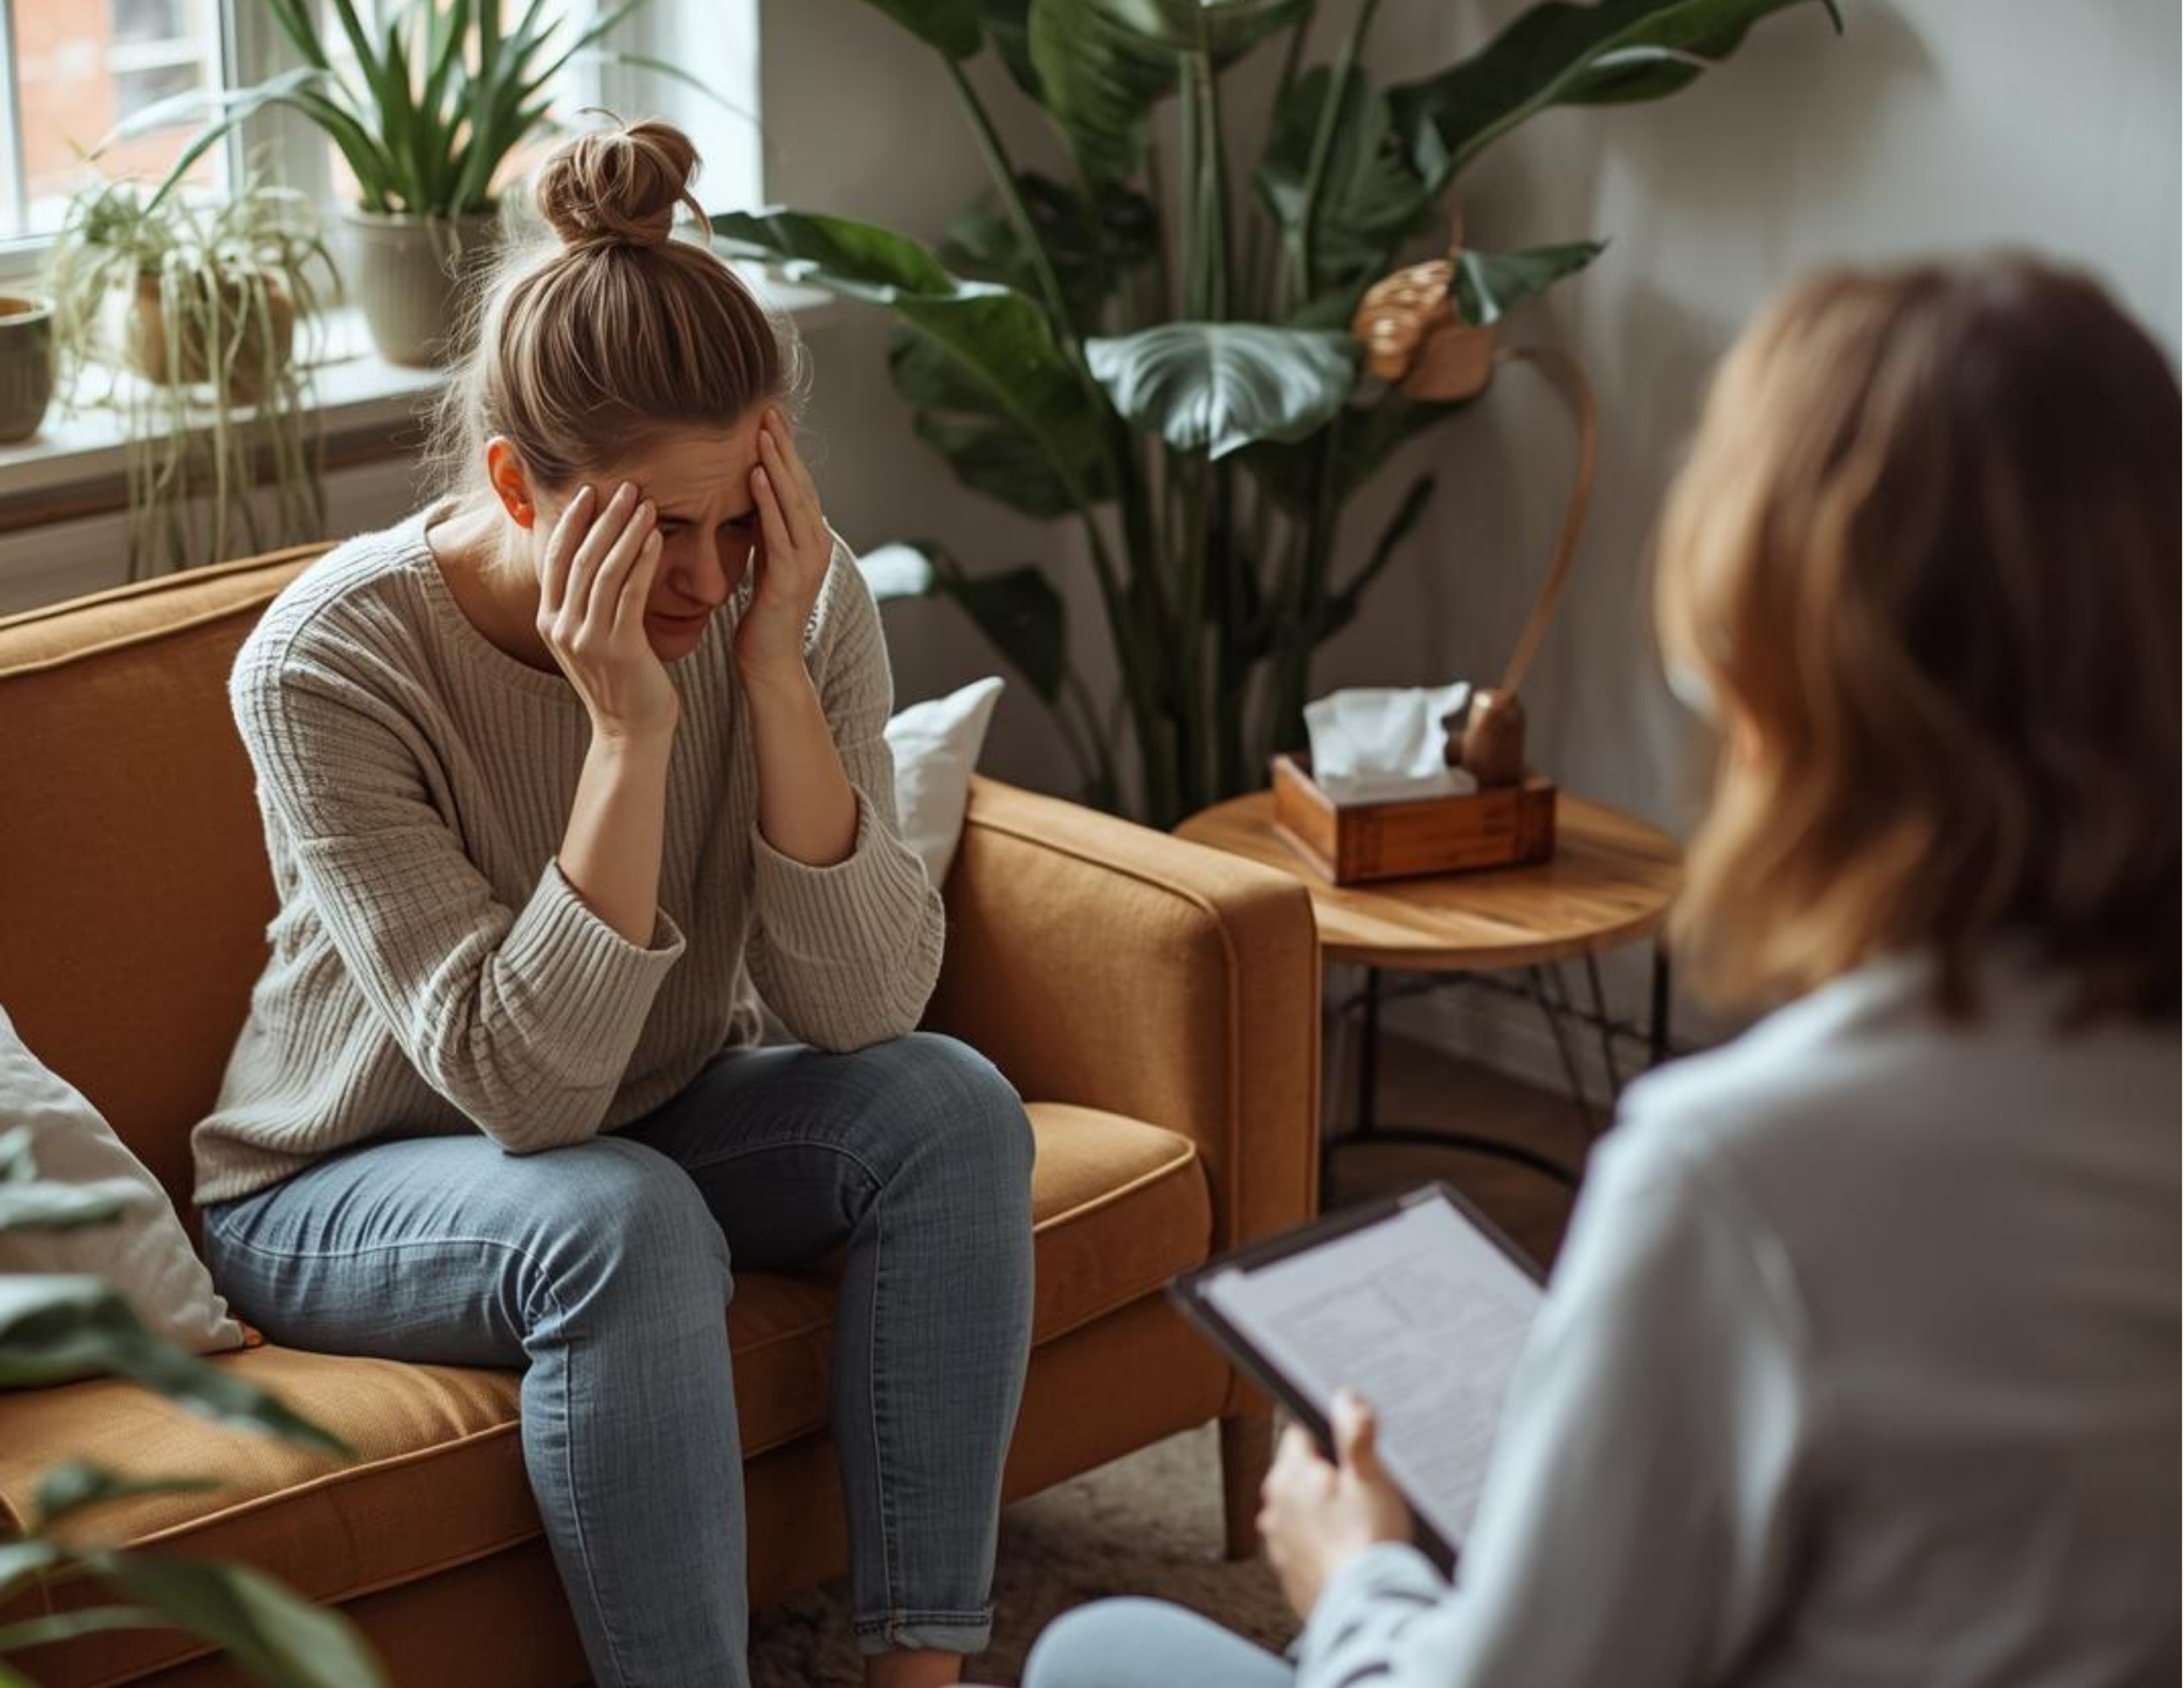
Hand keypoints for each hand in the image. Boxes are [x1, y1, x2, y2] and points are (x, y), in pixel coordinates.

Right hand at [537, 481, 676, 740]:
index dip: (571, 522)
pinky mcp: (618, 648)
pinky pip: (630, 594)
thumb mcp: (592, 640)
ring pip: (605, 572)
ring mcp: (587, 638)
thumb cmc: (621, 681)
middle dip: (603, 518)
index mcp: (550, 621)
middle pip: (581, 558)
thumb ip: (587, 604)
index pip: (556, 559)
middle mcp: (562, 627)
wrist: (631, 732)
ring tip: (646, 504)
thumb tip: (597, 560)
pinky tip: (656, 538)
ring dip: (626, 533)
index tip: (589, 491)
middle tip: (625, 486)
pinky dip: (643, 562)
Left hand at [735, 406, 834, 685]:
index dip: (787, 451)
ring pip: (794, 502)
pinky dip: (770, 501)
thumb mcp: (764, 562)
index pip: (799, 485)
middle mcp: (816, 546)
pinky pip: (779, 531)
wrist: (770, 663)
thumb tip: (752, 495)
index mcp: (809, 540)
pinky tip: (758, 474)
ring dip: (779, 463)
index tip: (770, 417)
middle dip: (785, 446)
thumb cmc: (761, 616)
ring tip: (764, 431)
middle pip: (802, 485)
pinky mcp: (791, 578)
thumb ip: (765, 530)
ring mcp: (808, 562)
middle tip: (769, 409)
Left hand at [1257, 1391, 1413, 1619]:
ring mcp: (1278, 1544)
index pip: (1300, 1432)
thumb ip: (1354, 1434)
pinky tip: (1350, 1549)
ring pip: (1301, 1509)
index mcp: (1288, 1477)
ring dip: (1322, 1509)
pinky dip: (1322, 1543)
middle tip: (1363, 1483)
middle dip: (1326, 1472)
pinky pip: (1305, 1545)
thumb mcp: (1370, 1479)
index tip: (1352, 1442)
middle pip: (1299, 1472)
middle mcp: (1273, 1508)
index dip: (1329, 1432)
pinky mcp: (1289, 1574)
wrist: (1367, 1610)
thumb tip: (1344, 1397)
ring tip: (1360, 1519)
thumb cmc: (1370, 1542)